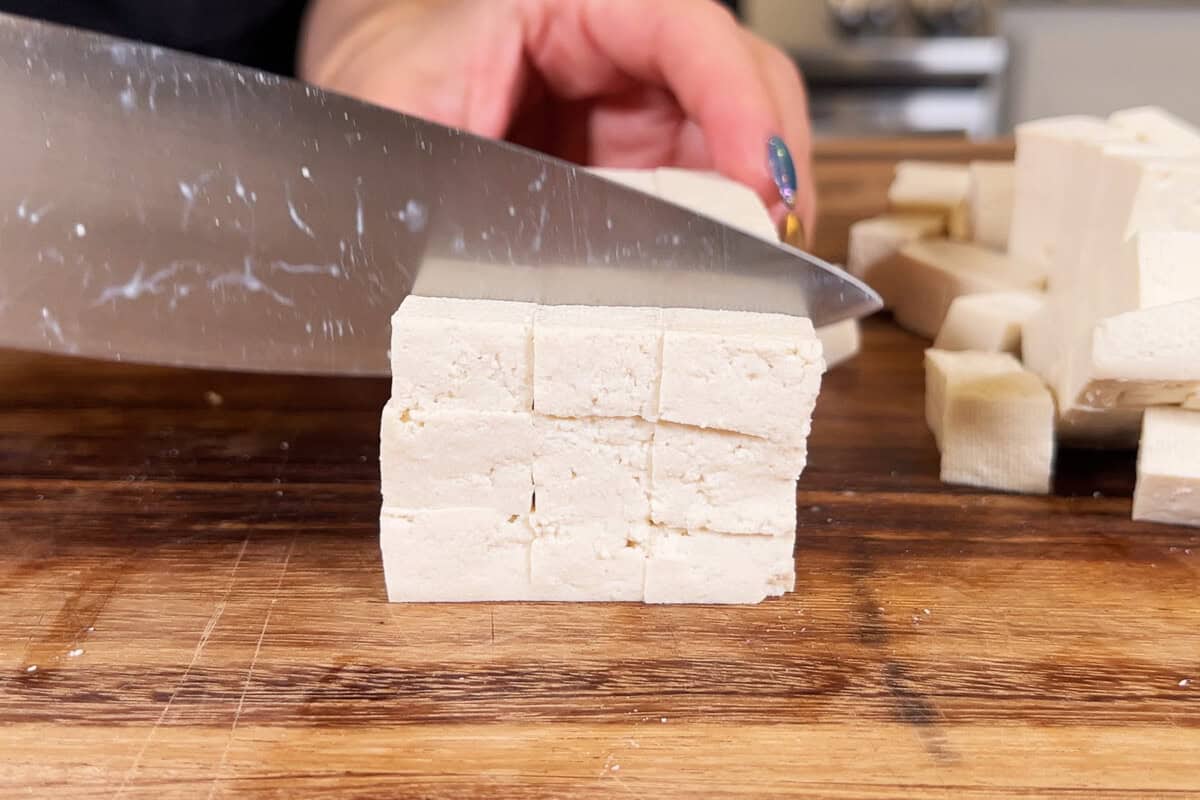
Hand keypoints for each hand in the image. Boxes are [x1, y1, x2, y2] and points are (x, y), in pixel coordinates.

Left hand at [300, 0, 815, 236]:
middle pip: (743, 83)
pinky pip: (701, 196)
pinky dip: (719, 239)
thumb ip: (457, 161)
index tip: (758, 179)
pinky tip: (720, 276)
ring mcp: (636, 113)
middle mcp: (621, 50)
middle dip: (771, 162)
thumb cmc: (380, 86)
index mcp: (570, 2)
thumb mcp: (400, 112)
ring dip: (754, 208)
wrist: (358, 119)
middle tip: (771, 241)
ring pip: (736, 144)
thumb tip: (519, 244)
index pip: (687, 29)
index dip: (739, 101)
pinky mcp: (637, 169)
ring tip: (757, 270)